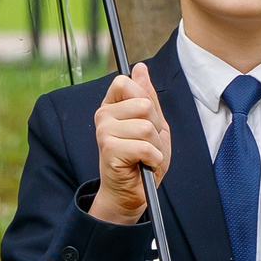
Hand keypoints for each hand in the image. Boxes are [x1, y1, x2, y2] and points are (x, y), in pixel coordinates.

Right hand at [88, 65, 170, 223]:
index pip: (127, 83)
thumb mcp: (153, 124)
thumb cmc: (142, 159)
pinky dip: (152, 159)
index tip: (144, 122)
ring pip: (147, 127)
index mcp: (112, 106)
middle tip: (146, 143)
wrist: (133, 192)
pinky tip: (143, 164)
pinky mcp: (109, 150)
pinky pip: (144, 146)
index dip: (146, 102)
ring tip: (145, 156)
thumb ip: (147, 96)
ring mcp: (104, 132)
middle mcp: (103, 115)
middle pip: (144, 105)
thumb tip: (140, 67)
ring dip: (155, 146)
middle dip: (156, 128)